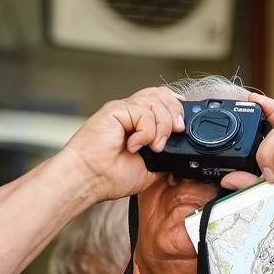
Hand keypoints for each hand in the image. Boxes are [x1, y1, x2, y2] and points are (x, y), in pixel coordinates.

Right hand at [61, 86, 185, 201]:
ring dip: (163, 126)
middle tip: (176, 134)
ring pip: (157, 101)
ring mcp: (123, 109)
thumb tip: (183, 150)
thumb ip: (167, 154)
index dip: (177, 109)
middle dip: (176, 113)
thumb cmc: (111, 176)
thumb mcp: (152, 168)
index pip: (165, 100)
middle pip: (163, 94)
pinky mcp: (115, 110)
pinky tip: (133, 145)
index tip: (182, 129)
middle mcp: (132, 113)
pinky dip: (146, 132)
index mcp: (140, 123)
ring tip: (153, 147)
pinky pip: (143, 112)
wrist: (90, 179)